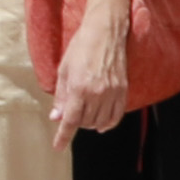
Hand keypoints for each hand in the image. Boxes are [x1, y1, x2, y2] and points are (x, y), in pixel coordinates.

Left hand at [49, 8, 129, 137]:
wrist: (105, 33)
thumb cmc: (80, 47)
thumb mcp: (63, 70)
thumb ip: (61, 96)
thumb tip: (57, 117)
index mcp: (79, 88)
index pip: (70, 120)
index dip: (63, 136)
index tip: (58, 147)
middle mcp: (97, 94)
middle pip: (85, 123)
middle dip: (75, 124)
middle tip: (70, 115)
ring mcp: (112, 93)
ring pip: (100, 122)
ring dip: (90, 124)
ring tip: (84, 116)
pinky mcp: (123, 91)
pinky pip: (116, 116)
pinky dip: (108, 123)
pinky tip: (101, 123)